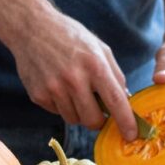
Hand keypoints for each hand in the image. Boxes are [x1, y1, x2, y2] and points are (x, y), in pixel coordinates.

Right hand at [6, 8, 136, 138]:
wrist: (32, 27)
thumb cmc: (71, 37)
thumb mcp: (100, 48)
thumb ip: (115, 75)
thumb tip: (126, 103)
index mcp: (95, 66)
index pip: (115, 102)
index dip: (126, 122)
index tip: (131, 136)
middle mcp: (74, 79)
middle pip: (92, 120)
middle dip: (98, 121)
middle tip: (97, 111)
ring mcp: (53, 88)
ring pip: (73, 119)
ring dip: (78, 112)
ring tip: (73, 90)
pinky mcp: (38, 94)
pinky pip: (57, 112)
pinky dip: (61, 105)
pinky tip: (58, 85)